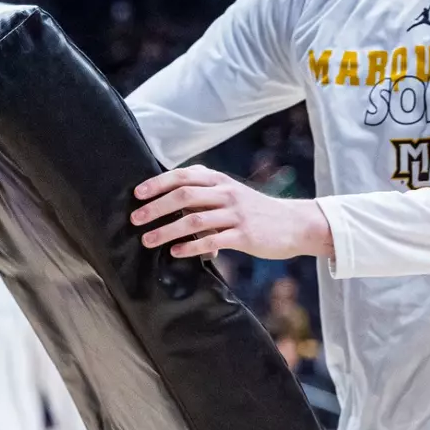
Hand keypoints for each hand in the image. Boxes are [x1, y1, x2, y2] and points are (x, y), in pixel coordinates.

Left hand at [131, 166, 329, 259]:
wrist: (294, 223)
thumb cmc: (255, 211)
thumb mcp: (230, 194)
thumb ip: (204, 194)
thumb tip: (169, 198)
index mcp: (220, 181)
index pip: (183, 176)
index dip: (158, 183)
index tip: (137, 194)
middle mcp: (226, 193)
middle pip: (184, 195)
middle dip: (156, 207)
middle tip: (136, 219)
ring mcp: (236, 214)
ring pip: (194, 219)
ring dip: (167, 230)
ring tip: (148, 240)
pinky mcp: (245, 236)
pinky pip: (213, 240)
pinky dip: (191, 246)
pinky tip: (175, 252)